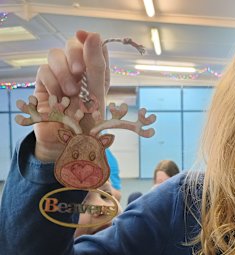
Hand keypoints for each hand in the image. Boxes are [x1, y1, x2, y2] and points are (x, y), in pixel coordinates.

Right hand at [33, 31, 109, 161]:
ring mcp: (60, 77)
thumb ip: (96, 66)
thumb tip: (95, 35)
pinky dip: (52, 82)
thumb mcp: (97, 96)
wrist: (66, 146)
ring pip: (55, 55)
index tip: (87, 36)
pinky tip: (58, 97)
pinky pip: (43, 70)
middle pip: (73, 46)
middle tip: (80, 72)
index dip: (92, 39)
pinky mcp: (44, 85)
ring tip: (71, 93)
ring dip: (64, 72)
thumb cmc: (87, 125)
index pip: (95, 47)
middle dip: (76, 55)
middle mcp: (79, 74)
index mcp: (98, 75)